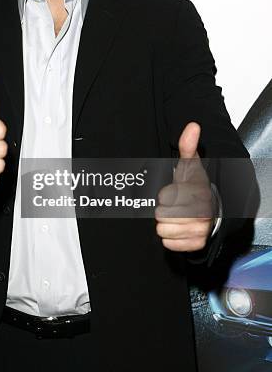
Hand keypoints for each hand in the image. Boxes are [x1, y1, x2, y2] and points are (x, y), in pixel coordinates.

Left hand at [155, 122, 214, 251]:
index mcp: (198, 195)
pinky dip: (171, 238)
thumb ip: (187, 146)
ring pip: (163, 231)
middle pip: (161, 217)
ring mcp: (200, 232)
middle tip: (176, 206)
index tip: (175, 192)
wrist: (210, 209)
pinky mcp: (196, 245)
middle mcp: (201, 216)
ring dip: (167, 225)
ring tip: (177, 217)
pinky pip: (168, 244)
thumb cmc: (195, 186)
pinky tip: (179, 229)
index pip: (164, 200)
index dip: (165, 195)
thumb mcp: (190, 165)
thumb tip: (192, 126)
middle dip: (164, 211)